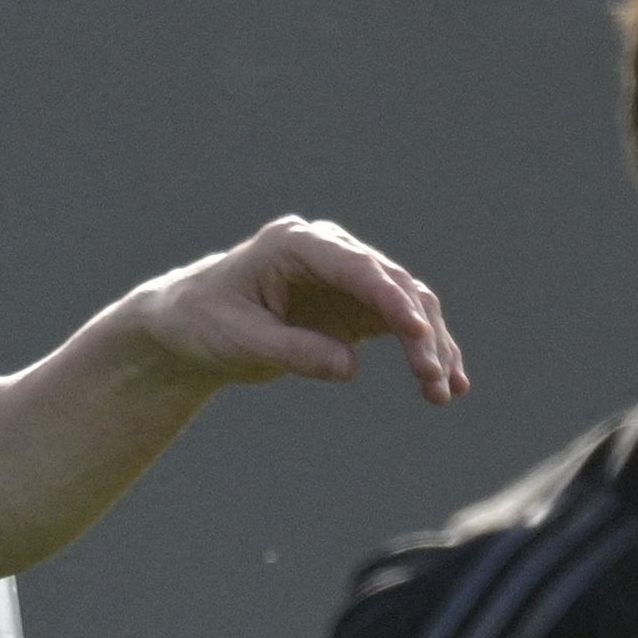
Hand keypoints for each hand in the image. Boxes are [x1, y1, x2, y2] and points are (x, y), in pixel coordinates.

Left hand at [130, 218, 466, 403]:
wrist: (188, 325)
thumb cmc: (204, 323)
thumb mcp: (239, 341)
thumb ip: (292, 351)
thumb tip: (350, 367)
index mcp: (294, 243)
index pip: (355, 266)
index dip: (389, 298)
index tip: (416, 332)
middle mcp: (329, 251)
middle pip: (392, 284)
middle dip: (418, 331)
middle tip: (432, 378)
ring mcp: (346, 277)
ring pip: (407, 303)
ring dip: (431, 345)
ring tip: (444, 393)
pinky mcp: (354, 305)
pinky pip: (401, 324)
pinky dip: (424, 350)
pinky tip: (448, 383)